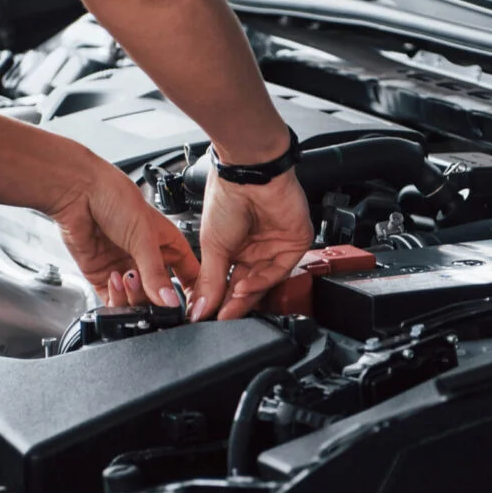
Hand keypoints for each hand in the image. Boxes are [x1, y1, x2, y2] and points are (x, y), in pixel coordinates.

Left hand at [42, 152, 199, 309]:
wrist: (78, 192)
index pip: (189, 274)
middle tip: (152, 291)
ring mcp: (125, 268)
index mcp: (167, 243)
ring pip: (137, 301)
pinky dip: (115, 298)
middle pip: (161, 294)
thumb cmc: (114, 196)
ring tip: (129, 278)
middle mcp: (148, 258)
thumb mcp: (144, 236)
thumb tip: (169, 301)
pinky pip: (114, 300)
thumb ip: (156, 273)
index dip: (193, 292)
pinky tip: (114, 280)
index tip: (191, 306)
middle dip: (156, 297)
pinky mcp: (103, 276)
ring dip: (134, 296)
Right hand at [191, 169, 313, 320]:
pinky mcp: (294, 244)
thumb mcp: (212, 245)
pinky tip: (245, 286)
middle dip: (233, 305)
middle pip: (248, 285)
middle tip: (220, 320)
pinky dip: (261, 281)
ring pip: (263, 282)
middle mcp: (256, 248)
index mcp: (234, 247)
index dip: (219, 301)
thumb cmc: (226, 196)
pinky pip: (279, 271)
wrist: (248, 173)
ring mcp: (276, 246)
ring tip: (229, 306)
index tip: (206, 318)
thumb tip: (197, 309)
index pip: (229, 282)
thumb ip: (210, 280)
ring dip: (246, 296)